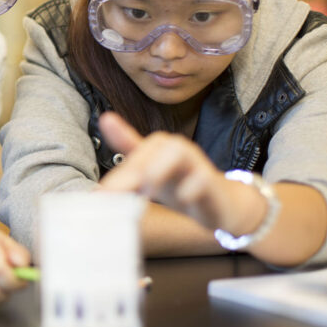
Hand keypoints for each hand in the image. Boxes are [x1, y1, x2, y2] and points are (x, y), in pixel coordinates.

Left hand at [97, 112, 264, 234]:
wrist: (224, 205)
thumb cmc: (182, 185)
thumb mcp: (150, 172)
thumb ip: (128, 150)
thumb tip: (104, 122)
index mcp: (158, 147)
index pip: (133, 154)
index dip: (117, 162)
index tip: (102, 165)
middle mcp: (176, 148)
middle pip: (149, 153)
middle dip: (128, 175)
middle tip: (110, 197)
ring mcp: (197, 163)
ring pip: (176, 153)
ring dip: (157, 172)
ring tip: (145, 194)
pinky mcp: (212, 181)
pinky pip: (201, 180)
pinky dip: (189, 190)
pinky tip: (181, 200)